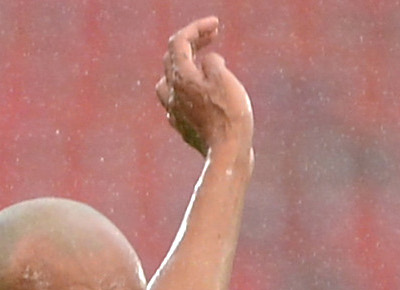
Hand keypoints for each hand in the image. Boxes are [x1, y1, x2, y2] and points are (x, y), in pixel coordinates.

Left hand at [156, 17, 252, 156]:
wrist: (227, 155)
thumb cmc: (229, 116)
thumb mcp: (224, 79)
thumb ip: (213, 63)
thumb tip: (207, 63)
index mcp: (181, 76)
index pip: (180, 41)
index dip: (196, 27)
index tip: (215, 25)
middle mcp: (172, 92)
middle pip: (174, 58)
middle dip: (193, 43)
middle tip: (213, 37)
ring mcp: (175, 111)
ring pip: (170, 81)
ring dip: (184, 68)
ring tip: (201, 65)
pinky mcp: (184, 128)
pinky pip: (179, 103)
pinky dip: (189, 92)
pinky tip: (201, 95)